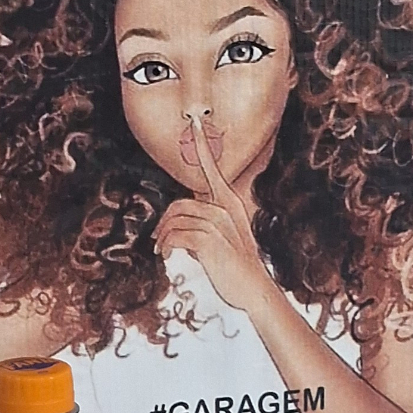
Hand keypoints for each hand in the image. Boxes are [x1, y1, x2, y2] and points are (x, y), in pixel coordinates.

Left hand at [153, 117, 272, 311]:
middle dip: (165, 223)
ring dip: (164, 238)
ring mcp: (218, 223)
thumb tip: (175, 228)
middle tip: (158, 240)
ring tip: (163, 252)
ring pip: (175, 221)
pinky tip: (167, 257)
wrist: (254, 291)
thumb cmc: (237, 268)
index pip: (213, 169)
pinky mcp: (209, 240)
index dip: (202, 146)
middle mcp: (226, 208)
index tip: (194, 121)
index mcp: (230, 204)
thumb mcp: (223, 241)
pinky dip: (166, 246)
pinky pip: (175, 236)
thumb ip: (204, 226)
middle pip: (179, 203)